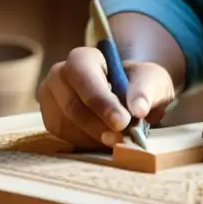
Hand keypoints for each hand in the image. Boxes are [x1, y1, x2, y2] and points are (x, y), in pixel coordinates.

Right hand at [38, 46, 175, 148]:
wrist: (128, 98)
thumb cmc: (137, 83)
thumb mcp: (152, 80)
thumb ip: (147, 90)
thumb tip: (138, 109)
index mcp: (82, 58)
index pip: (84, 76)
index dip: (100, 101)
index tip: (121, 121)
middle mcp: (59, 76)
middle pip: (71, 106)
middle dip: (98, 126)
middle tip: (121, 140)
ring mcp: (51, 100)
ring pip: (67, 126)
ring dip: (94, 138)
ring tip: (118, 140)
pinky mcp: (51, 122)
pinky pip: (65, 139)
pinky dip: (87, 145)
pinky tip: (105, 143)